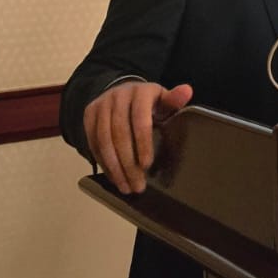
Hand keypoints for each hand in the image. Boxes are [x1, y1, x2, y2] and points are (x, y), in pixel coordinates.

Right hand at [83, 80, 192, 194]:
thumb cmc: (148, 102)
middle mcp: (118, 96)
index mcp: (140, 92)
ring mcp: (102, 104)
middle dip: (128, 163)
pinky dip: (103, 162)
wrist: (123, 92)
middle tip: (137, 185)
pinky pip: (93, 142)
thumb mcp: (163, 100)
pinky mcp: (89, 114)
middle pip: (119, 133)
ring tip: (126, 186)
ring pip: (104, 140)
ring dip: (114, 167)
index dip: (142, 143)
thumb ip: (174, 100)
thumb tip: (187, 91)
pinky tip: (114, 177)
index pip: (139, 119)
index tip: (147, 165)